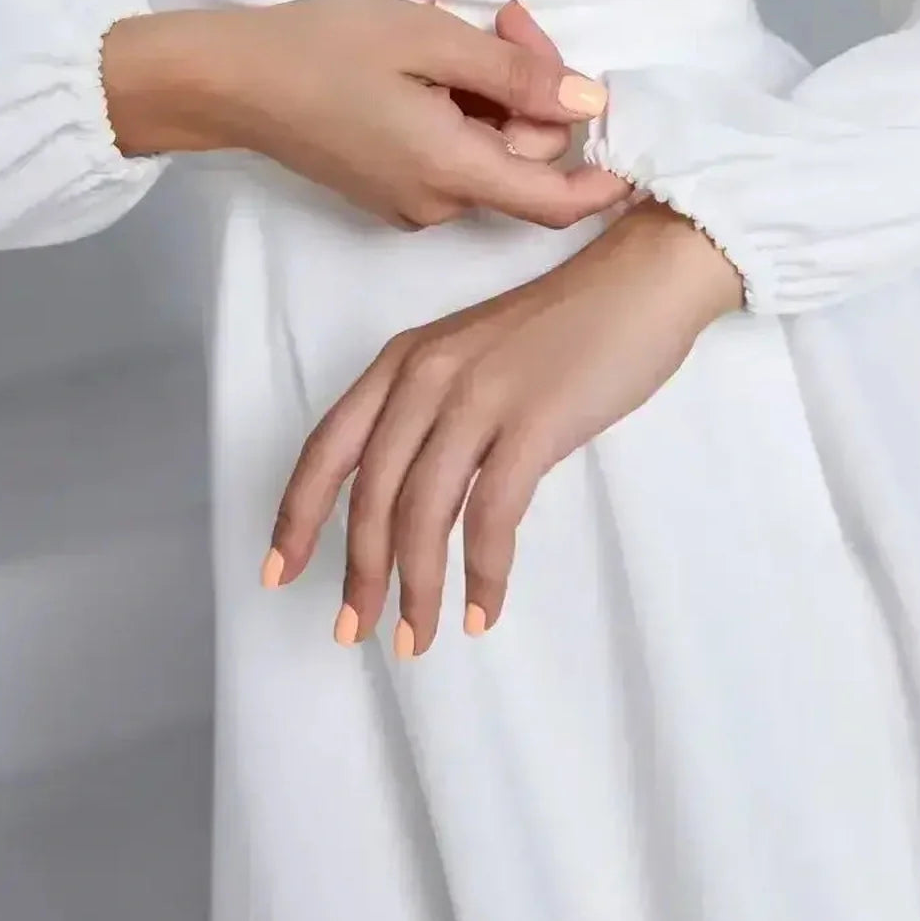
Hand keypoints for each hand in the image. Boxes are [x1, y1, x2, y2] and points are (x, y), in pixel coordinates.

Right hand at [102, 0, 629, 228]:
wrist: (229, 81)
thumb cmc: (324, 50)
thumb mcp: (431, 42)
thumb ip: (517, 77)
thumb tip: (590, 104)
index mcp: (452, 173)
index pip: (555, 201)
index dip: (605, 180)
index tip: (634, 143)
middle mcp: (437, 204)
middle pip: (522, 157)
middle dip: (531, 87)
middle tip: (505, 17)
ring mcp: (410, 202)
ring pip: (488, 150)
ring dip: (493, 91)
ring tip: (456, 29)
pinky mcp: (388, 188)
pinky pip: (452, 153)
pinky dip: (460, 109)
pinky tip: (429, 62)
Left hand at [264, 201, 746, 652]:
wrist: (640, 283)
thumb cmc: (564, 326)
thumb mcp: (472, 358)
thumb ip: (433, 415)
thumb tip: (408, 507)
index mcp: (403, 361)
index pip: (328, 448)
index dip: (296, 516)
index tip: (279, 574)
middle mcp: (427, 377)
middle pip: (372, 493)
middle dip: (360, 574)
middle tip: (357, 632)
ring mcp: (479, 398)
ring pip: (423, 513)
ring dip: (417, 588)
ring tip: (419, 638)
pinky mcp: (534, 423)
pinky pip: (490, 516)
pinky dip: (482, 573)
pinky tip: (483, 610)